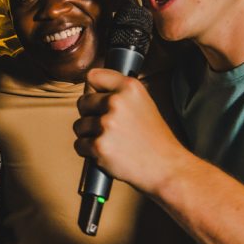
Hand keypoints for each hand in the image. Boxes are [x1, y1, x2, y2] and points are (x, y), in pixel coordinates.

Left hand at [73, 68, 187, 196]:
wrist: (165, 166)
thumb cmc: (154, 138)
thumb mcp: (143, 103)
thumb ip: (120, 93)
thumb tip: (91, 89)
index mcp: (129, 87)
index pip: (93, 76)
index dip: (92, 90)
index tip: (98, 99)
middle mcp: (116, 102)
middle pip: (82, 102)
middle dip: (90, 115)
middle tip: (108, 127)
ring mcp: (107, 124)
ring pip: (79, 125)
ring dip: (88, 135)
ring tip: (110, 141)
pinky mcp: (99, 145)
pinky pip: (79, 144)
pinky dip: (88, 151)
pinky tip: (106, 152)